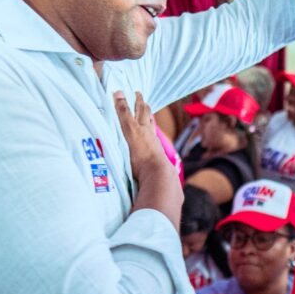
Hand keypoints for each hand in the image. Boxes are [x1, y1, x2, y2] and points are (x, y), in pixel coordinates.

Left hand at [114, 91, 183, 224]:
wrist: (161, 179)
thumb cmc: (164, 186)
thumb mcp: (167, 186)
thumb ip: (171, 192)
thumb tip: (177, 201)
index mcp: (157, 149)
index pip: (153, 133)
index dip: (151, 123)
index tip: (149, 117)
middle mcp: (151, 138)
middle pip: (147, 119)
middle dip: (144, 108)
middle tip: (141, 98)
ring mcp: (143, 134)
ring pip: (137, 113)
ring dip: (132, 103)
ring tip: (128, 92)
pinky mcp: (133, 132)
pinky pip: (124, 115)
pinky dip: (120, 104)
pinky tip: (116, 95)